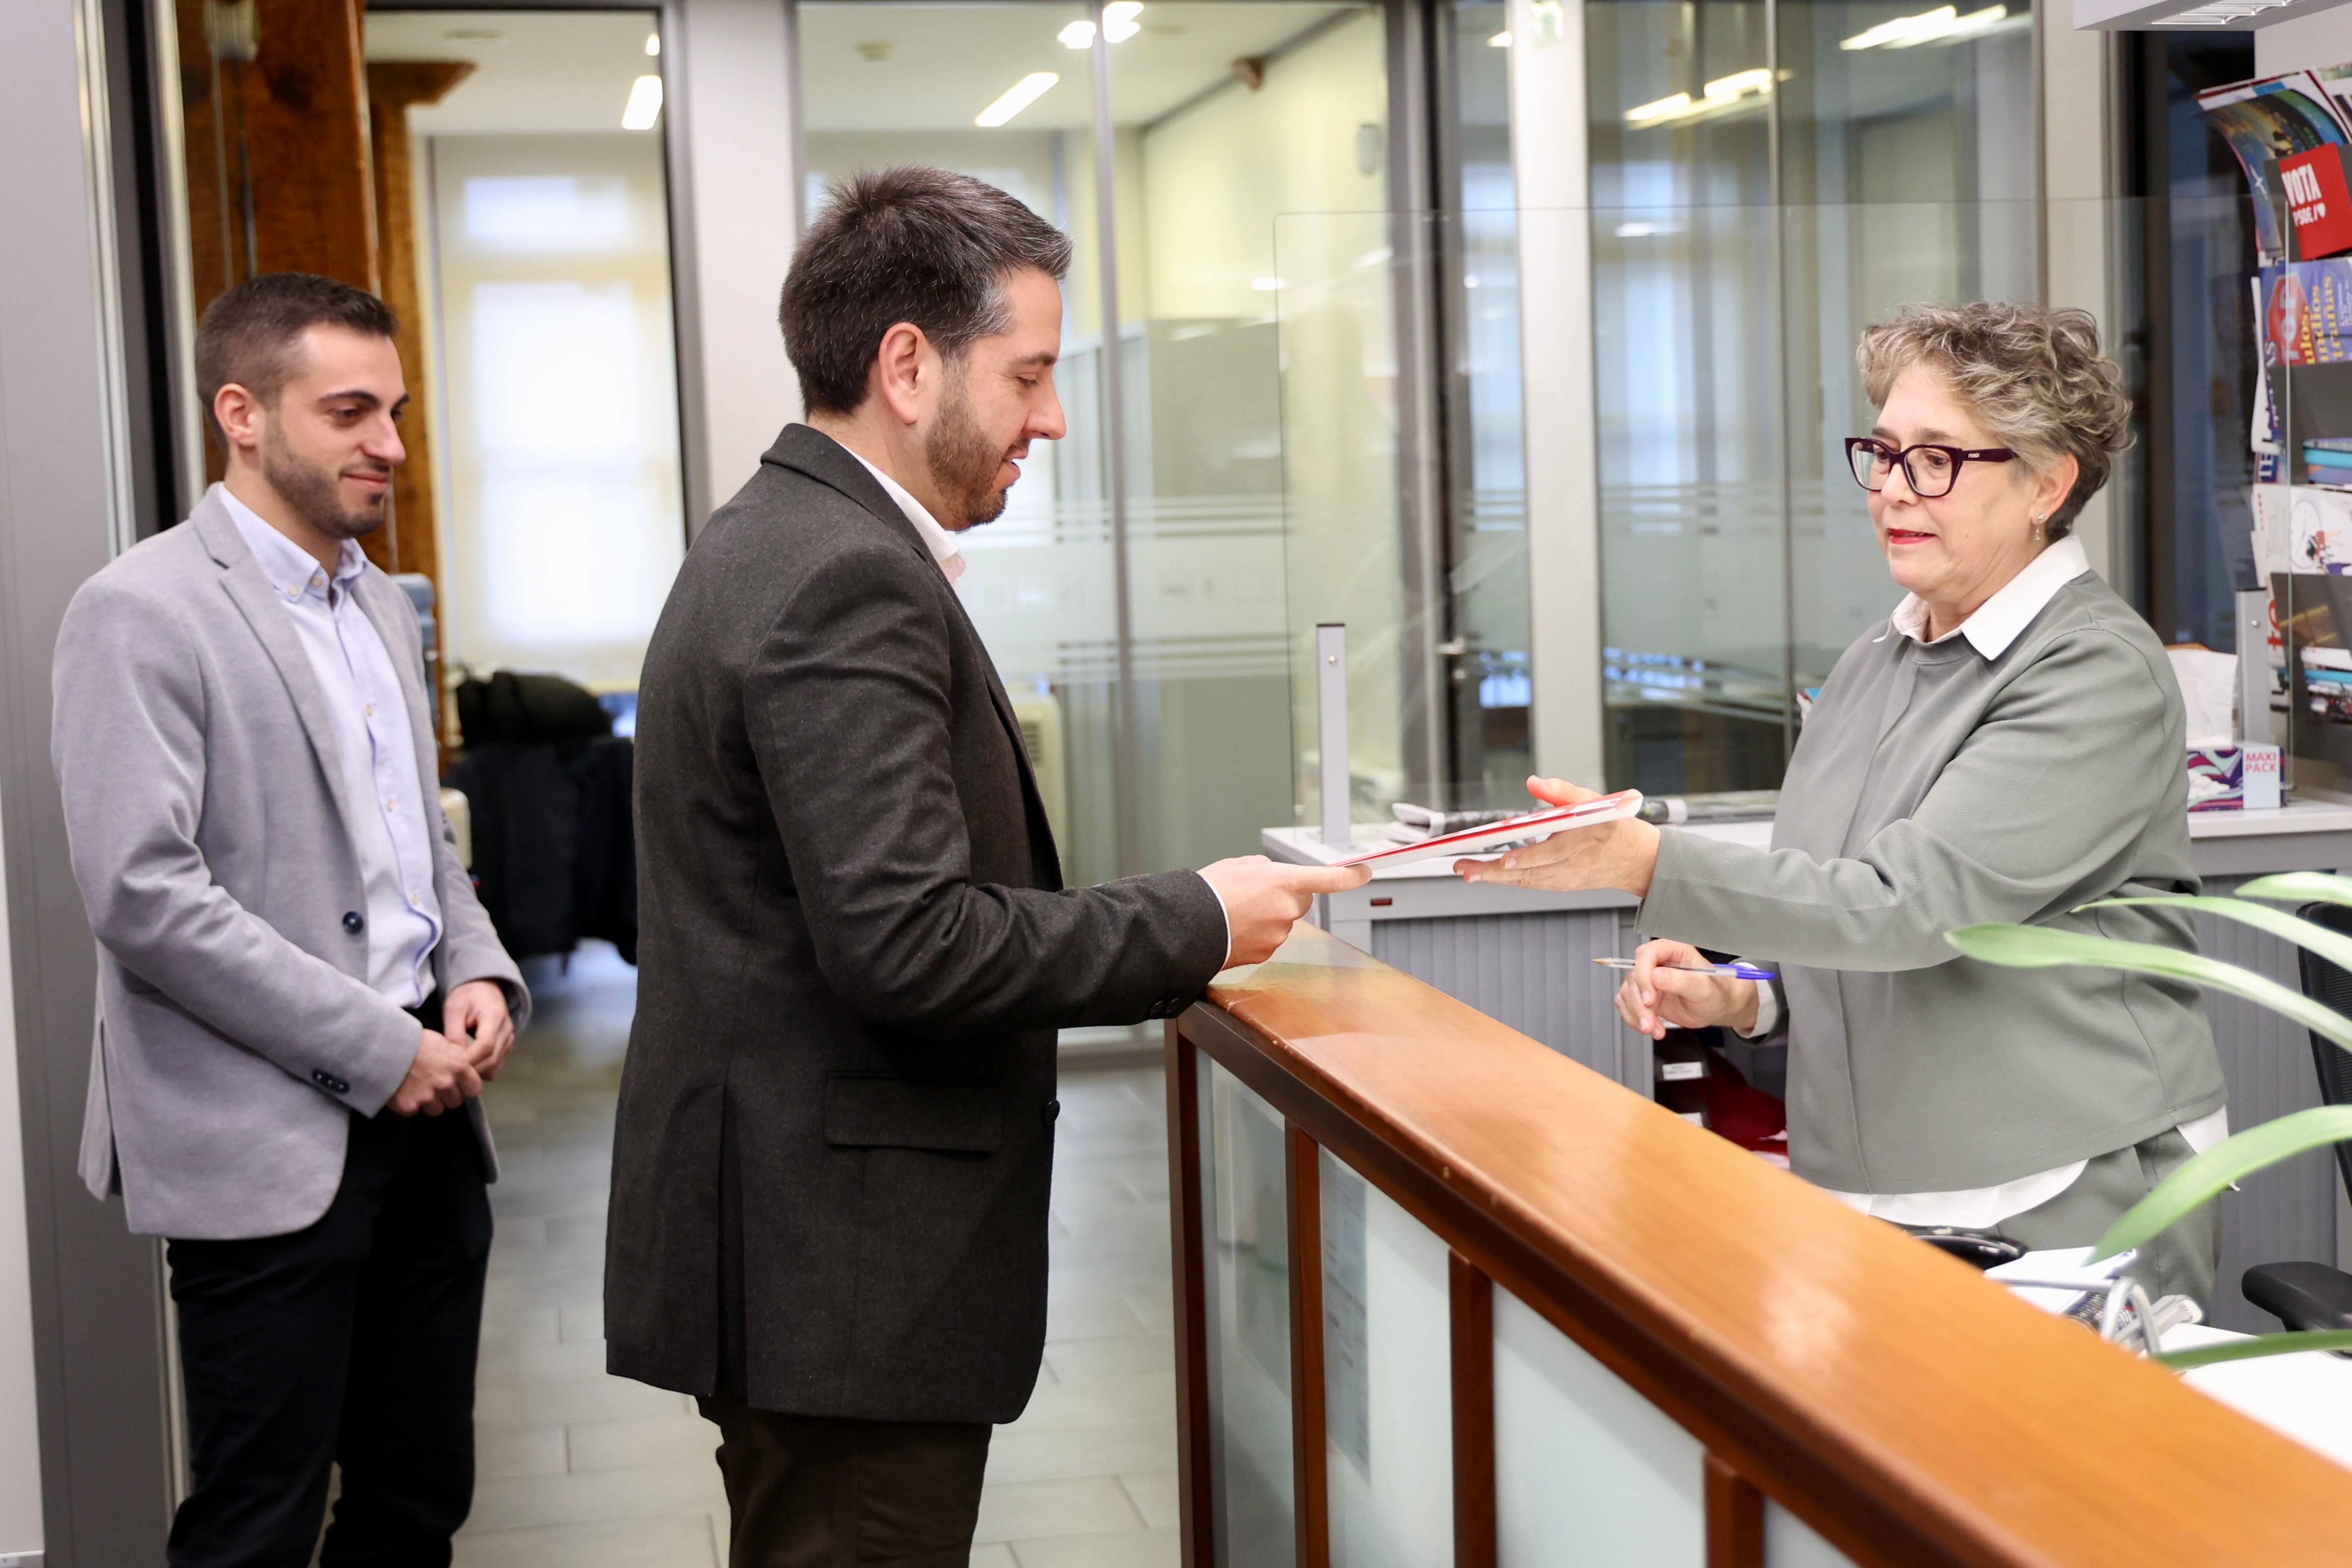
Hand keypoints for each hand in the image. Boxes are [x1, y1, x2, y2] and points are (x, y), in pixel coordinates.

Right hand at [390, 1027, 482, 1115]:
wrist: (383, 1046)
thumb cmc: (413, 1040)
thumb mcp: (442, 1042)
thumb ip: (457, 1058)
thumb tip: (465, 1067)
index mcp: (458, 1067)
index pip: (474, 1089)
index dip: (466, 1088)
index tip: (459, 1086)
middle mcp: (446, 1084)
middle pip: (455, 1102)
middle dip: (447, 1096)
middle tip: (433, 1084)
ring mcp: (427, 1097)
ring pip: (436, 1110)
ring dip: (429, 1102)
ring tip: (417, 1087)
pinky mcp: (409, 1106)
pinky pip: (414, 1112)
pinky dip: (409, 1105)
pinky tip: (403, 1091)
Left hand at [444, 979, 516, 1080]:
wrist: (484, 989)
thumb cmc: (467, 996)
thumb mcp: (454, 1009)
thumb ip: (453, 1033)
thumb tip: (454, 1060)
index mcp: (495, 1016)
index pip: (486, 1045)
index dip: (469, 1059)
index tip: (450, 1064)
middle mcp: (507, 1030)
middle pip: (492, 1060)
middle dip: (470, 1070)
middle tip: (450, 1070)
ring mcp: (509, 1040)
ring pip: (495, 1068)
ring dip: (476, 1072)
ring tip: (458, 1067)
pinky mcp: (507, 1048)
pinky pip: (496, 1067)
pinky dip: (482, 1070)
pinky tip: (468, 1064)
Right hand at [1199, 856, 1371, 967]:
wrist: (1189, 927)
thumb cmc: (1210, 892)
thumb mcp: (1239, 865)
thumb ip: (1264, 868)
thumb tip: (1271, 876)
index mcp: (1284, 882)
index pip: (1329, 879)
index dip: (1350, 876)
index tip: (1364, 872)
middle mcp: (1287, 910)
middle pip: (1301, 901)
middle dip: (1286, 896)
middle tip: (1256, 894)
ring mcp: (1278, 934)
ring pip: (1282, 921)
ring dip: (1267, 916)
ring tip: (1237, 912)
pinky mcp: (1266, 953)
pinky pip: (1269, 939)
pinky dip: (1256, 933)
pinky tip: (1236, 928)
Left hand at [1454, 775, 1660, 896]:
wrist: (1636, 860)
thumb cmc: (1614, 827)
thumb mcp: (1593, 801)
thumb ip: (1562, 791)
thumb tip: (1533, 782)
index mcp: (1581, 842)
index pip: (1550, 853)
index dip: (1526, 858)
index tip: (1504, 859)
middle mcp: (1572, 865)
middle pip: (1529, 873)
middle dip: (1493, 872)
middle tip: (1464, 868)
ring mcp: (1566, 879)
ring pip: (1526, 881)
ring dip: (1494, 878)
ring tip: (1467, 871)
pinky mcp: (1562, 885)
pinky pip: (1531, 884)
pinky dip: (1509, 880)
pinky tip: (1489, 874)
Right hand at [1613, 940, 1759, 1040]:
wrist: (1717, 1007)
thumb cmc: (1717, 992)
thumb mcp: (1704, 987)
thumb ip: (1682, 980)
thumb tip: (1657, 976)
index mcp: (1672, 951)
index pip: (1646, 955)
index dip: (1643, 976)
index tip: (1649, 999)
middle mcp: (1657, 963)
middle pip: (1634, 978)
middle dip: (1639, 1004)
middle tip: (1650, 1022)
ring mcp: (1649, 980)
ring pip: (1628, 993)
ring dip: (1637, 1014)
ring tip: (1653, 1029)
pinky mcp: (1644, 996)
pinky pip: (1627, 1005)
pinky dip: (1634, 1019)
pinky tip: (1651, 1029)